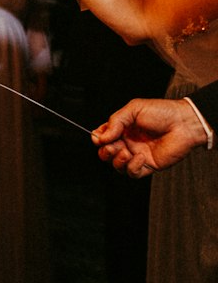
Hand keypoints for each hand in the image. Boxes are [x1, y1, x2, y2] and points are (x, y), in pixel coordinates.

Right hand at [92, 97, 210, 176]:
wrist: (184, 123)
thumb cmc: (162, 112)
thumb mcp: (134, 109)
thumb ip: (115, 121)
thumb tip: (100, 137)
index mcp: (123, 128)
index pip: (103, 137)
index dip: (98, 138)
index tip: (98, 137)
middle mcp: (128, 142)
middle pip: (106, 153)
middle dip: (105, 151)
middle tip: (111, 146)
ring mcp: (137, 154)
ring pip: (117, 165)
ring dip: (117, 161)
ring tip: (124, 152)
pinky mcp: (148, 165)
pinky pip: (133, 173)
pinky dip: (132, 167)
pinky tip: (139, 157)